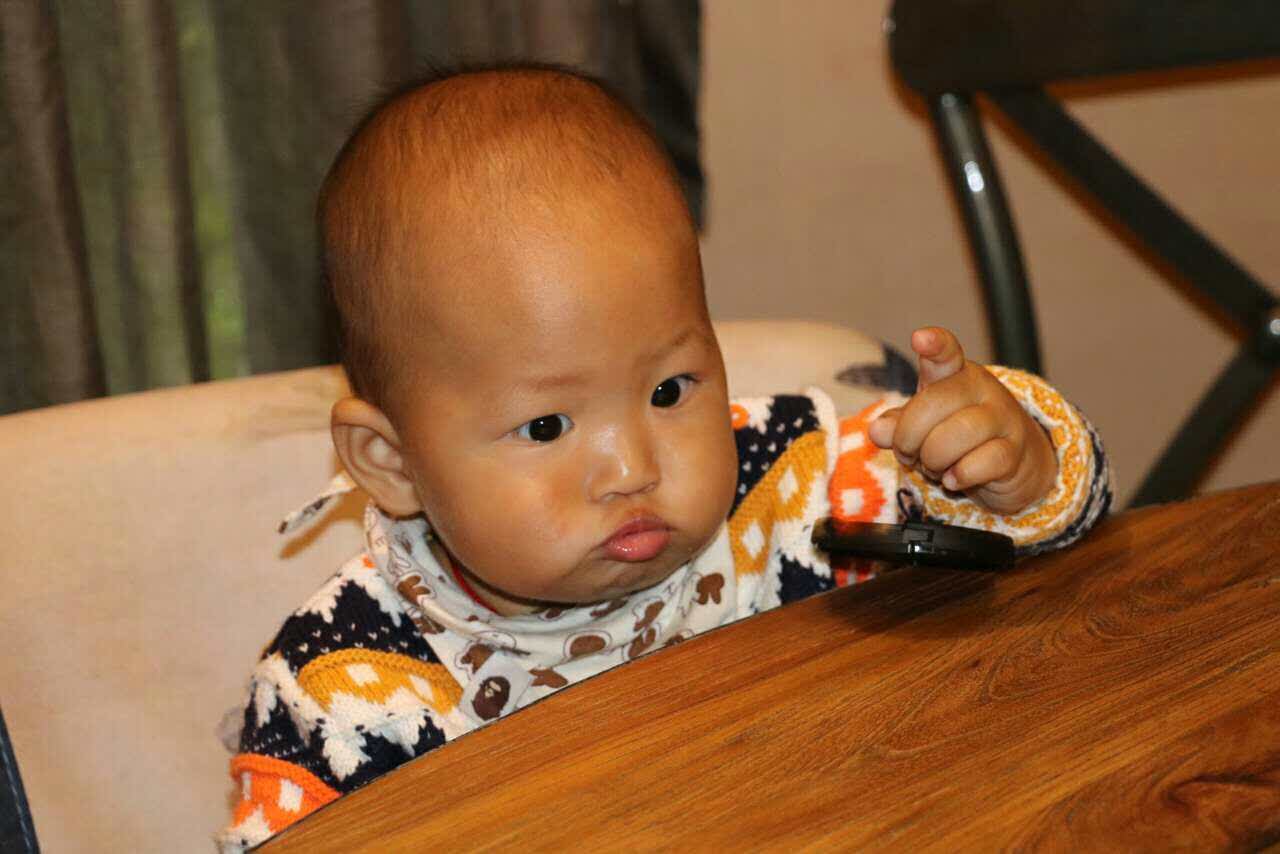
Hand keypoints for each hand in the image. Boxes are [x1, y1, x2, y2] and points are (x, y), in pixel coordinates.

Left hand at [867, 327, 1057, 513]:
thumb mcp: (923, 425)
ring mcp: (1003, 418)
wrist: (1011, 463)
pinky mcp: (1014, 452)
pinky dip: (958, 476)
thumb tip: (877, 430)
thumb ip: (898, 423)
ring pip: (958, 435)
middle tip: (908, 453)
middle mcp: (982, 389)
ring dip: (933, 459)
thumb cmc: (957, 435)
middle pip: (934, 403)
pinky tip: (955, 478)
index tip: (920, 338)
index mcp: (955, 374)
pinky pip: (979, 464)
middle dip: (909, 436)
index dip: (935, 344)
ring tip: (934, 466)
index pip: (946, 353)